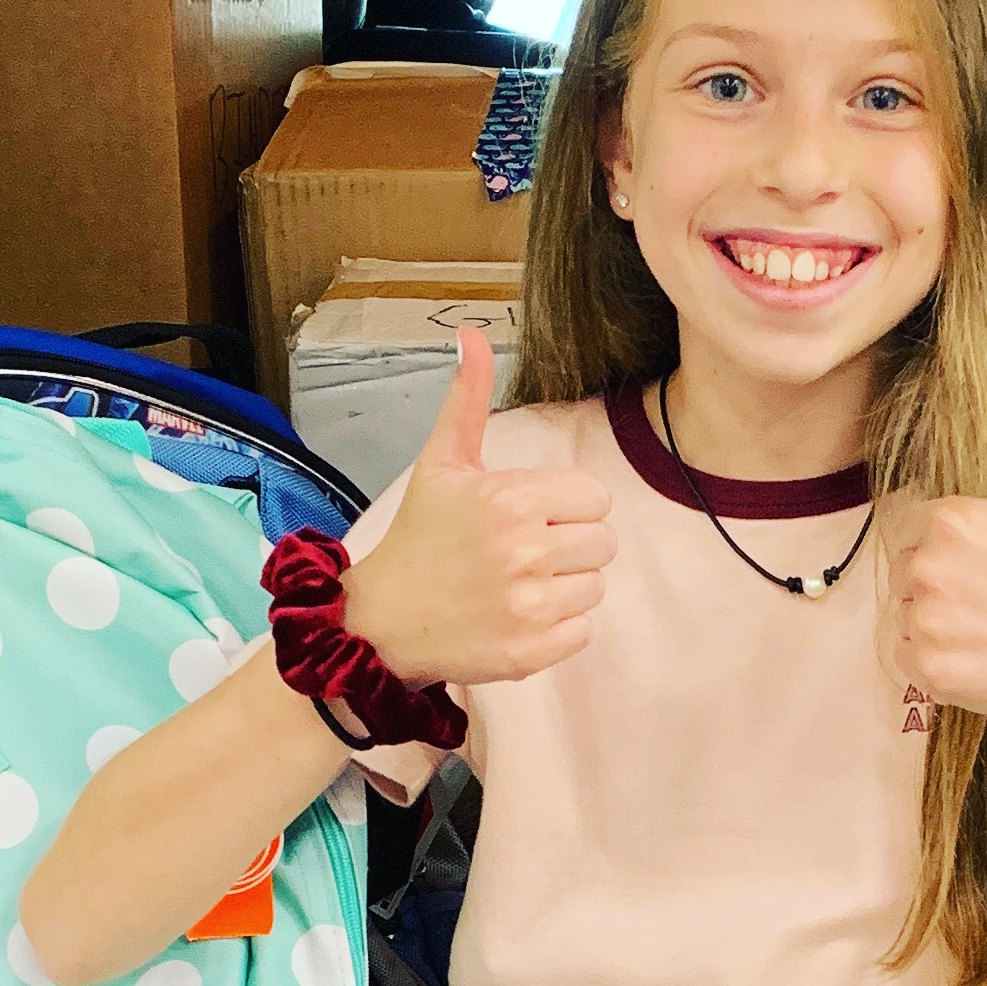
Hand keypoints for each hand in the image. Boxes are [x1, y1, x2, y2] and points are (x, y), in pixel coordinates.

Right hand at [342, 326, 614, 687]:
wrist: (382, 621)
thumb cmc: (420, 538)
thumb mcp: (442, 463)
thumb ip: (469, 400)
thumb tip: (472, 335)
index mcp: (512, 499)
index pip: (595, 498)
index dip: (567, 506)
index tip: (531, 516)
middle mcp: (525, 551)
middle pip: (604, 543)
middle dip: (571, 545)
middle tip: (526, 553)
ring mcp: (529, 606)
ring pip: (596, 586)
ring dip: (566, 587)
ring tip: (520, 585)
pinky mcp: (531, 651)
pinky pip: (583, 630)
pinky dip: (558, 628)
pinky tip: (519, 617)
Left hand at [885, 372, 986, 776]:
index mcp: (951, 519)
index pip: (921, 528)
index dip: (956, 549)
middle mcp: (928, 565)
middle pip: (909, 570)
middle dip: (942, 584)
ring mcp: (924, 619)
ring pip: (908, 614)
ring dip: (938, 624)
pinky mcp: (925, 668)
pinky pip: (911, 659)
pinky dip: (937, 664)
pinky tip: (980, 658)